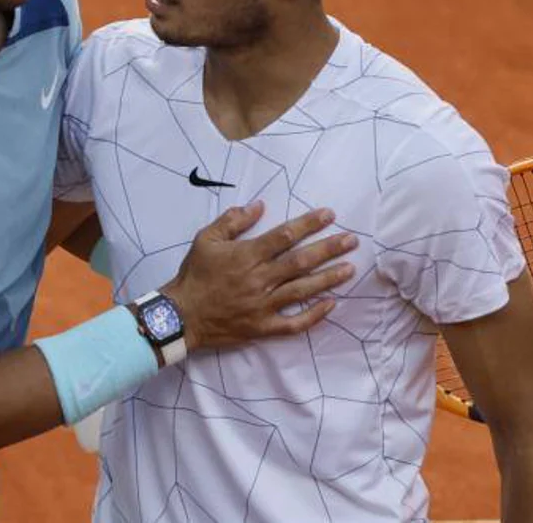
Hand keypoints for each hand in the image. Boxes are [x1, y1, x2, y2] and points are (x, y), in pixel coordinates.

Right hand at [162, 203, 355, 351]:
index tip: (329, 215)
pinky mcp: (263, 327)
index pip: (284, 236)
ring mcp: (263, 305)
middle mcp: (259, 278)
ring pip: (303, 290)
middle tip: (351, 240)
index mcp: (246, 255)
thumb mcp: (206, 239)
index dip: (309, 224)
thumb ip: (232, 221)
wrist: (181, 315)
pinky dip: (314, 315)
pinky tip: (331, 305)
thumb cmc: (194, 274)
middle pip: (301, 261)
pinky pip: (294, 323)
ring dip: (328, 278)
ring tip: (350, 268)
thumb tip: (258, 206)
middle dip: (329, 249)